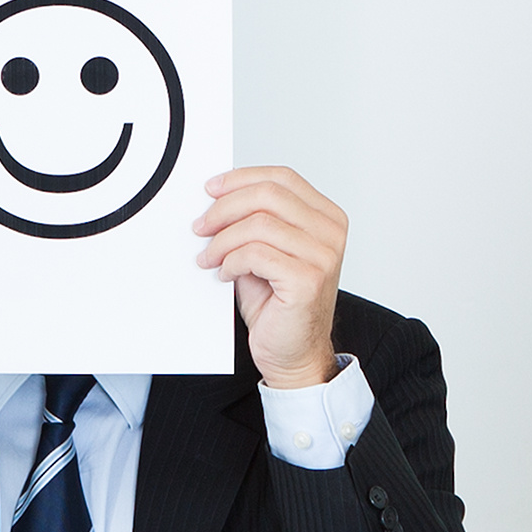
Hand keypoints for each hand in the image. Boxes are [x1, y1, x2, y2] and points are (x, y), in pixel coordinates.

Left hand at [194, 166, 346, 385]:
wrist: (294, 353)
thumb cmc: (279, 305)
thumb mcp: (265, 251)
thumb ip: (253, 221)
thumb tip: (217, 197)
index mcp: (326, 218)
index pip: (282, 178)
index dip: (241, 178)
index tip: (211, 189)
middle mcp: (330, 233)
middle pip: (269, 194)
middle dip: (225, 207)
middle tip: (201, 226)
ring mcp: (323, 256)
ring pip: (259, 223)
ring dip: (223, 240)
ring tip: (210, 257)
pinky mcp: (307, 280)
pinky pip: (256, 254)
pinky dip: (232, 261)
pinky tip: (226, 274)